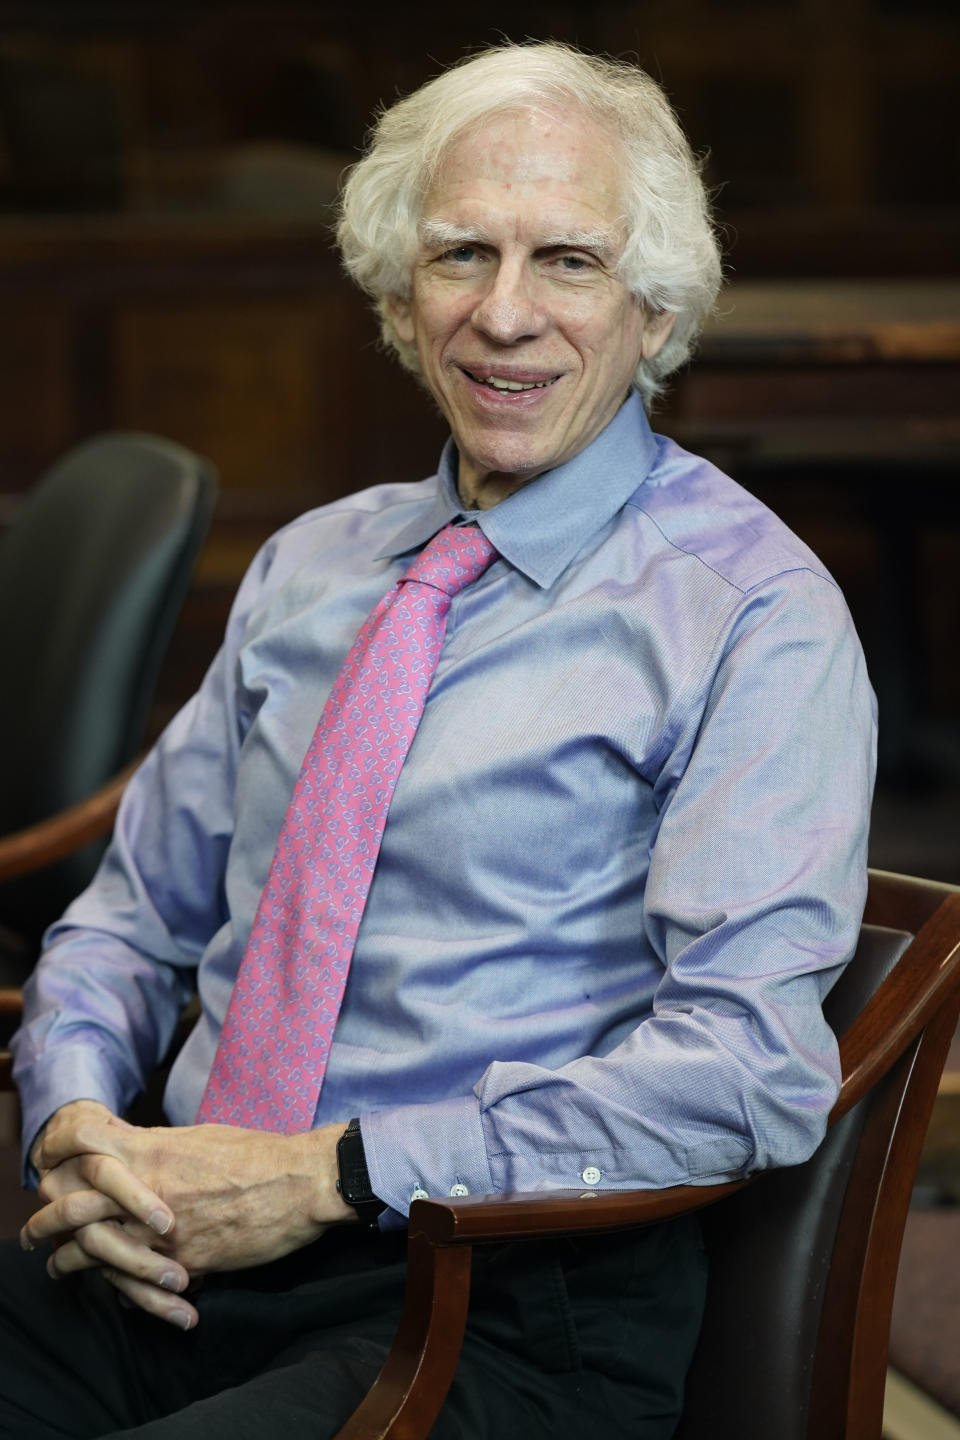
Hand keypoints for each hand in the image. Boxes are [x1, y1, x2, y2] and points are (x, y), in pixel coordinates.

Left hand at [23, 1117, 353, 1326]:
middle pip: (74, 1207)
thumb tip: (140, 1153)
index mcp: (153, 1149)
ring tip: (59, 1268)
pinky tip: (112, 1292)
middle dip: (46, 1222)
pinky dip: (119, 1289)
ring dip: (70, 1263)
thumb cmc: (258, 1154)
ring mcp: (163, 1231)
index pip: (83, 1150)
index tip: (49, 1171)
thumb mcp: (203, 1137)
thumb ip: (163, 1147)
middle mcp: (148, 1189)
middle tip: (34, 1233)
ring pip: (96, 1251)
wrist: (302, 1182)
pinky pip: (137, 1284)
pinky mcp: (185, 1264)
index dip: (58, 1159)